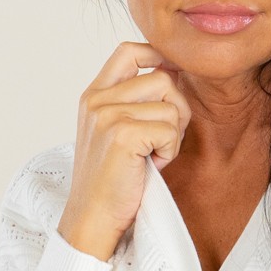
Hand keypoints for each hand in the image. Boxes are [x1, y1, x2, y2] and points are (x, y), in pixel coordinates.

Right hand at [58, 41, 192, 259]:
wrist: (93, 219)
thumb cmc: (111, 182)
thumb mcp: (114, 133)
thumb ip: (132, 104)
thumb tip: (174, 74)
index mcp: (93, 96)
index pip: (129, 51)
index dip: (158, 56)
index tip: (173, 77)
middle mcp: (98, 100)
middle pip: (163, 78)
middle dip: (177, 110)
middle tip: (163, 140)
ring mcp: (108, 115)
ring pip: (172, 105)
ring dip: (173, 135)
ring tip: (152, 156)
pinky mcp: (123, 135)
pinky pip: (171, 130)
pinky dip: (171, 152)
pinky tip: (152, 165)